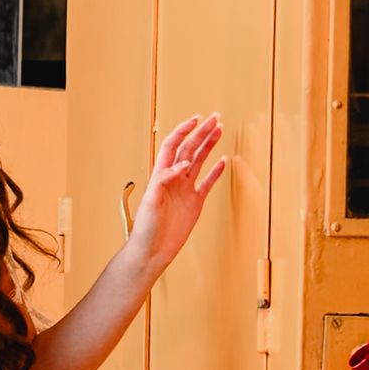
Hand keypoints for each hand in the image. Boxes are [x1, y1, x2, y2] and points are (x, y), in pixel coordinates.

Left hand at [124, 112, 225, 274]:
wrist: (152, 250)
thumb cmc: (145, 228)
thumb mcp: (151, 201)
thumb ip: (164, 179)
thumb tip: (182, 164)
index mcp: (161, 175)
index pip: (173, 145)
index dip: (183, 131)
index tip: (196, 120)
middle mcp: (174, 179)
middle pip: (189, 149)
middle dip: (201, 133)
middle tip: (214, 119)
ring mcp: (185, 190)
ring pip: (200, 161)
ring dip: (209, 145)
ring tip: (219, 130)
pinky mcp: (195, 203)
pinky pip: (207, 183)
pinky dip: (215, 171)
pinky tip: (222, 161)